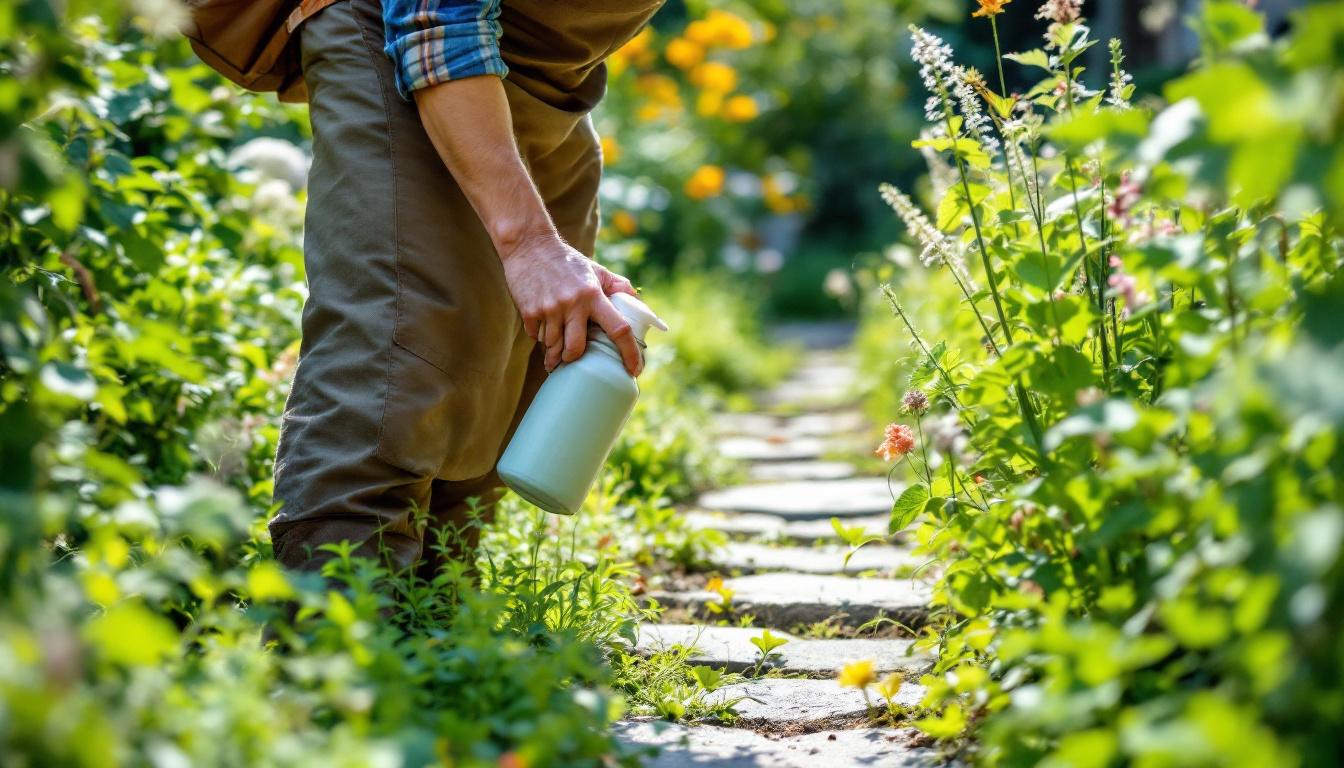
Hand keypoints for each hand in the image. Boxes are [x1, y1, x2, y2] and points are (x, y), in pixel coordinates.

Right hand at [500, 233, 641, 374]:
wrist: (530, 246)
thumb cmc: (568, 262)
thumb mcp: (596, 270)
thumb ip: (618, 287)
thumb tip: (640, 304)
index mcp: (594, 295)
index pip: (618, 329)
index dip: (630, 353)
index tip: (634, 370)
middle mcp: (573, 304)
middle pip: (576, 349)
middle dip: (573, 358)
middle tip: (572, 357)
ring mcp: (549, 309)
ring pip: (553, 346)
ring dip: (554, 349)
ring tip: (553, 345)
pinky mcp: (529, 312)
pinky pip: (536, 337)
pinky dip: (540, 336)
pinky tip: (542, 326)